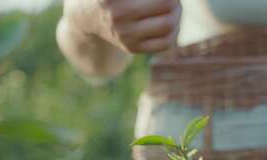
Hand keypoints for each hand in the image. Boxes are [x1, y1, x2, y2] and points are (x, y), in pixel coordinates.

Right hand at [64, 0, 180, 53]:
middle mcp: (118, 15)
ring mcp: (125, 35)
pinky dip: (174, 31)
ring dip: (178, 14)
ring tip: (175, 7)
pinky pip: (166, 43)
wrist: (89, 18)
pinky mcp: (132, 48)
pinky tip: (171, 22)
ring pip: (169, 25)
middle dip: (174, 0)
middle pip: (166, 3)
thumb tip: (172, 0)